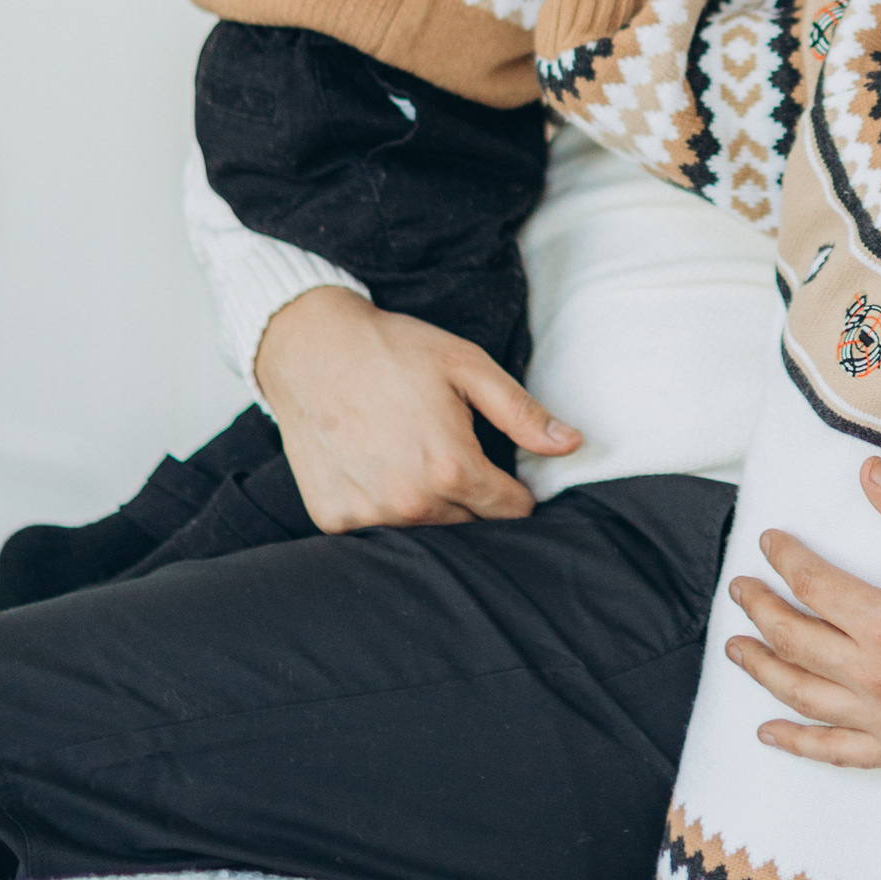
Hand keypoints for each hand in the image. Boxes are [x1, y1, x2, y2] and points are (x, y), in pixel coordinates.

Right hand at [251, 287, 578, 529]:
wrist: (309, 347)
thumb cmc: (393, 350)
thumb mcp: (467, 367)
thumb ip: (522, 413)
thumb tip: (571, 444)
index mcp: (451, 468)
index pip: (510, 511)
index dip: (516, 492)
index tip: (507, 473)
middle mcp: (410, 502)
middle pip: (470, 527)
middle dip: (474, 499)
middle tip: (454, 456)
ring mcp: (368, 514)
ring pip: (425, 532)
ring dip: (430, 506)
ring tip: (414, 458)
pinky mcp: (333, 517)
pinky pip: (376, 529)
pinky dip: (383, 507)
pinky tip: (377, 468)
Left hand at [723, 460, 880, 765]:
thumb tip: (867, 471)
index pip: (814, 587)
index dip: (785, 560)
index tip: (770, 542)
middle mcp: (878, 679)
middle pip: (795, 642)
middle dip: (760, 611)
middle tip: (740, 590)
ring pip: (803, 698)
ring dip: (763, 670)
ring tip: (737, 649)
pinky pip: (836, 753)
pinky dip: (798, 743)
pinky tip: (769, 731)